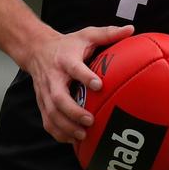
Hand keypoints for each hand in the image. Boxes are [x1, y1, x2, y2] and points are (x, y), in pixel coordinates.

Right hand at [26, 24, 133, 143]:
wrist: (37, 50)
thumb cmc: (68, 44)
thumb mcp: (86, 35)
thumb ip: (108, 33)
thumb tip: (131, 30)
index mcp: (65, 59)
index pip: (74, 69)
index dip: (85, 77)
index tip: (99, 85)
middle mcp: (53, 77)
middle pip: (59, 98)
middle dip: (73, 111)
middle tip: (90, 120)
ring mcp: (45, 92)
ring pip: (51, 113)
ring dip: (66, 126)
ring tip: (83, 135)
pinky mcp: (42, 103)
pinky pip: (48, 121)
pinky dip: (58, 133)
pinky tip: (73, 140)